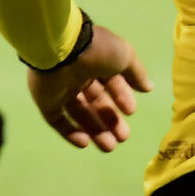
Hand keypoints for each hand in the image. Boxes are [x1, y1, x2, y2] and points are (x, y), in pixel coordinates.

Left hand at [25, 22, 152, 152]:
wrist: (61, 49)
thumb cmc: (96, 49)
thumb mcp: (124, 55)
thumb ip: (136, 73)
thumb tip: (148, 88)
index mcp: (96, 60)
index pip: (111, 83)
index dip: (122, 97)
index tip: (131, 111)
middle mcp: (78, 75)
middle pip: (96, 102)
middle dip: (110, 120)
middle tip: (123, 137)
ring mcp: (60, 88)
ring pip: (79, 114)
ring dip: (95, 130)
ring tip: (109, 146)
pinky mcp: (46, 101)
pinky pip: (57, 120)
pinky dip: (70, 132)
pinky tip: (85, 143)